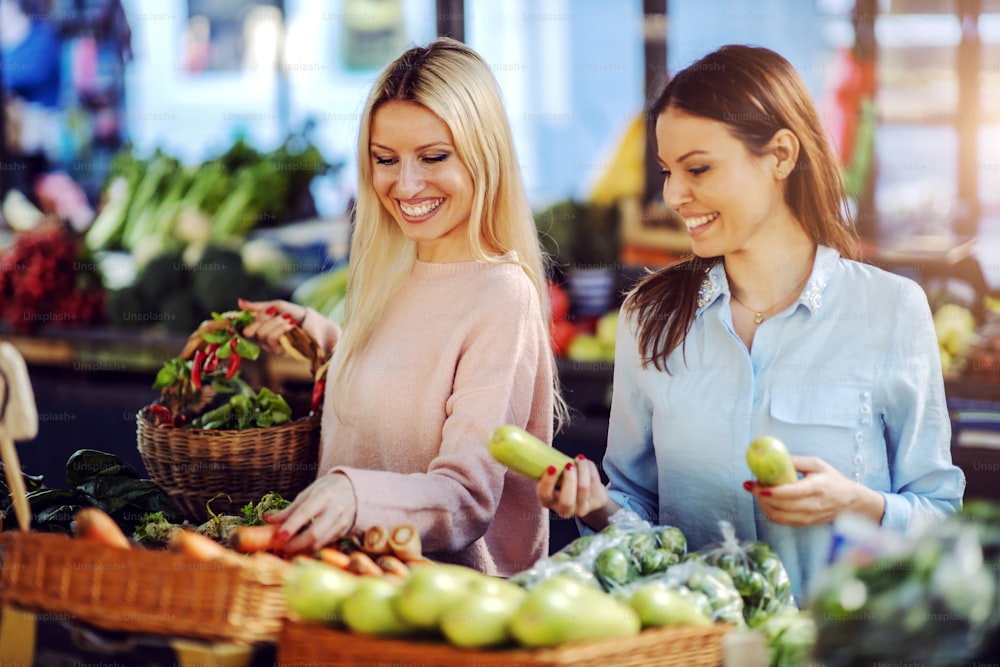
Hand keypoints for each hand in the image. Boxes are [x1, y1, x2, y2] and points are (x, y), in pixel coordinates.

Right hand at [238, 297, 304, 355]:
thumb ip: (258, 307)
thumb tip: (239, 302)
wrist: (311, 323)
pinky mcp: (278, 351)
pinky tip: (291, 324)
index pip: (243, 328)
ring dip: (275, 322)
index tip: (263, 311)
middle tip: (274, 311)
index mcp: (258, 327)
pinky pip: (273, 339)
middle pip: (250, 331)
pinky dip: (281, 328)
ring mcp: (269, 346)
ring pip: (262, 334)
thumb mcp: (276, 306)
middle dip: (262, 318)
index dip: (243, 322)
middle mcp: (261, 339)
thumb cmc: (294, 314)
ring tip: (288, 317)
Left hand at [264, 472, 356, 554]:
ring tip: (286, 551)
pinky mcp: (343, 533)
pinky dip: (310, 549)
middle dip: (294, 545)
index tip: (278, 537)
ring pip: (319, 543)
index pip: (305, 513)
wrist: (356, 489)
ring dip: (300, 550)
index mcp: (323, 495)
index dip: (291, 526)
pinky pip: (324, 545)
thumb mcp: (309, 492)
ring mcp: (341, 523)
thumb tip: (268, 519)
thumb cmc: (327, 488)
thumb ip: (290, 509)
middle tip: (279, 548)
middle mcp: (334, 510)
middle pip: (314, 534)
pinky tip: (300, 549)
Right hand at [537, 456, 607, 519]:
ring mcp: (582, 507)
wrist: (587, 495)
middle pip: (567, 500)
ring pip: (583, 488)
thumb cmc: (564, 482)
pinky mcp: (597, 502)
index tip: (552, 467)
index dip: (548, 482)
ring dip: (582, 469)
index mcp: (549, 501)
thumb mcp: (554, 478)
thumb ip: (551, 470)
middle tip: (569, 465)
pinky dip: (590, 467)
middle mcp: (564, 509)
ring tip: (579, 459)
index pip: (545, 495)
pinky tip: (586, 463)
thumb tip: (548, 452)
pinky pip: (595, 481)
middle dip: (569, 480)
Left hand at [744, 455, 884, 526]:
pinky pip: (781, 521)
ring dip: (763, 505)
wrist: (850, 502)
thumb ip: (796, 461)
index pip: (792, 493)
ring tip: (757, 492)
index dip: (772, 491)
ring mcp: (809, 517)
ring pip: (779, 516)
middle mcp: (813, 505)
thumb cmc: (832, 480)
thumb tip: (774, 459)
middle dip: (761, 496)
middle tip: (752, 485)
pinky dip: (769, 512)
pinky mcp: (804, 524)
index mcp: (817, 487)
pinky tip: (766, 501)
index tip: (756, 484)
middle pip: (781, 506)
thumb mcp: (817, 464)